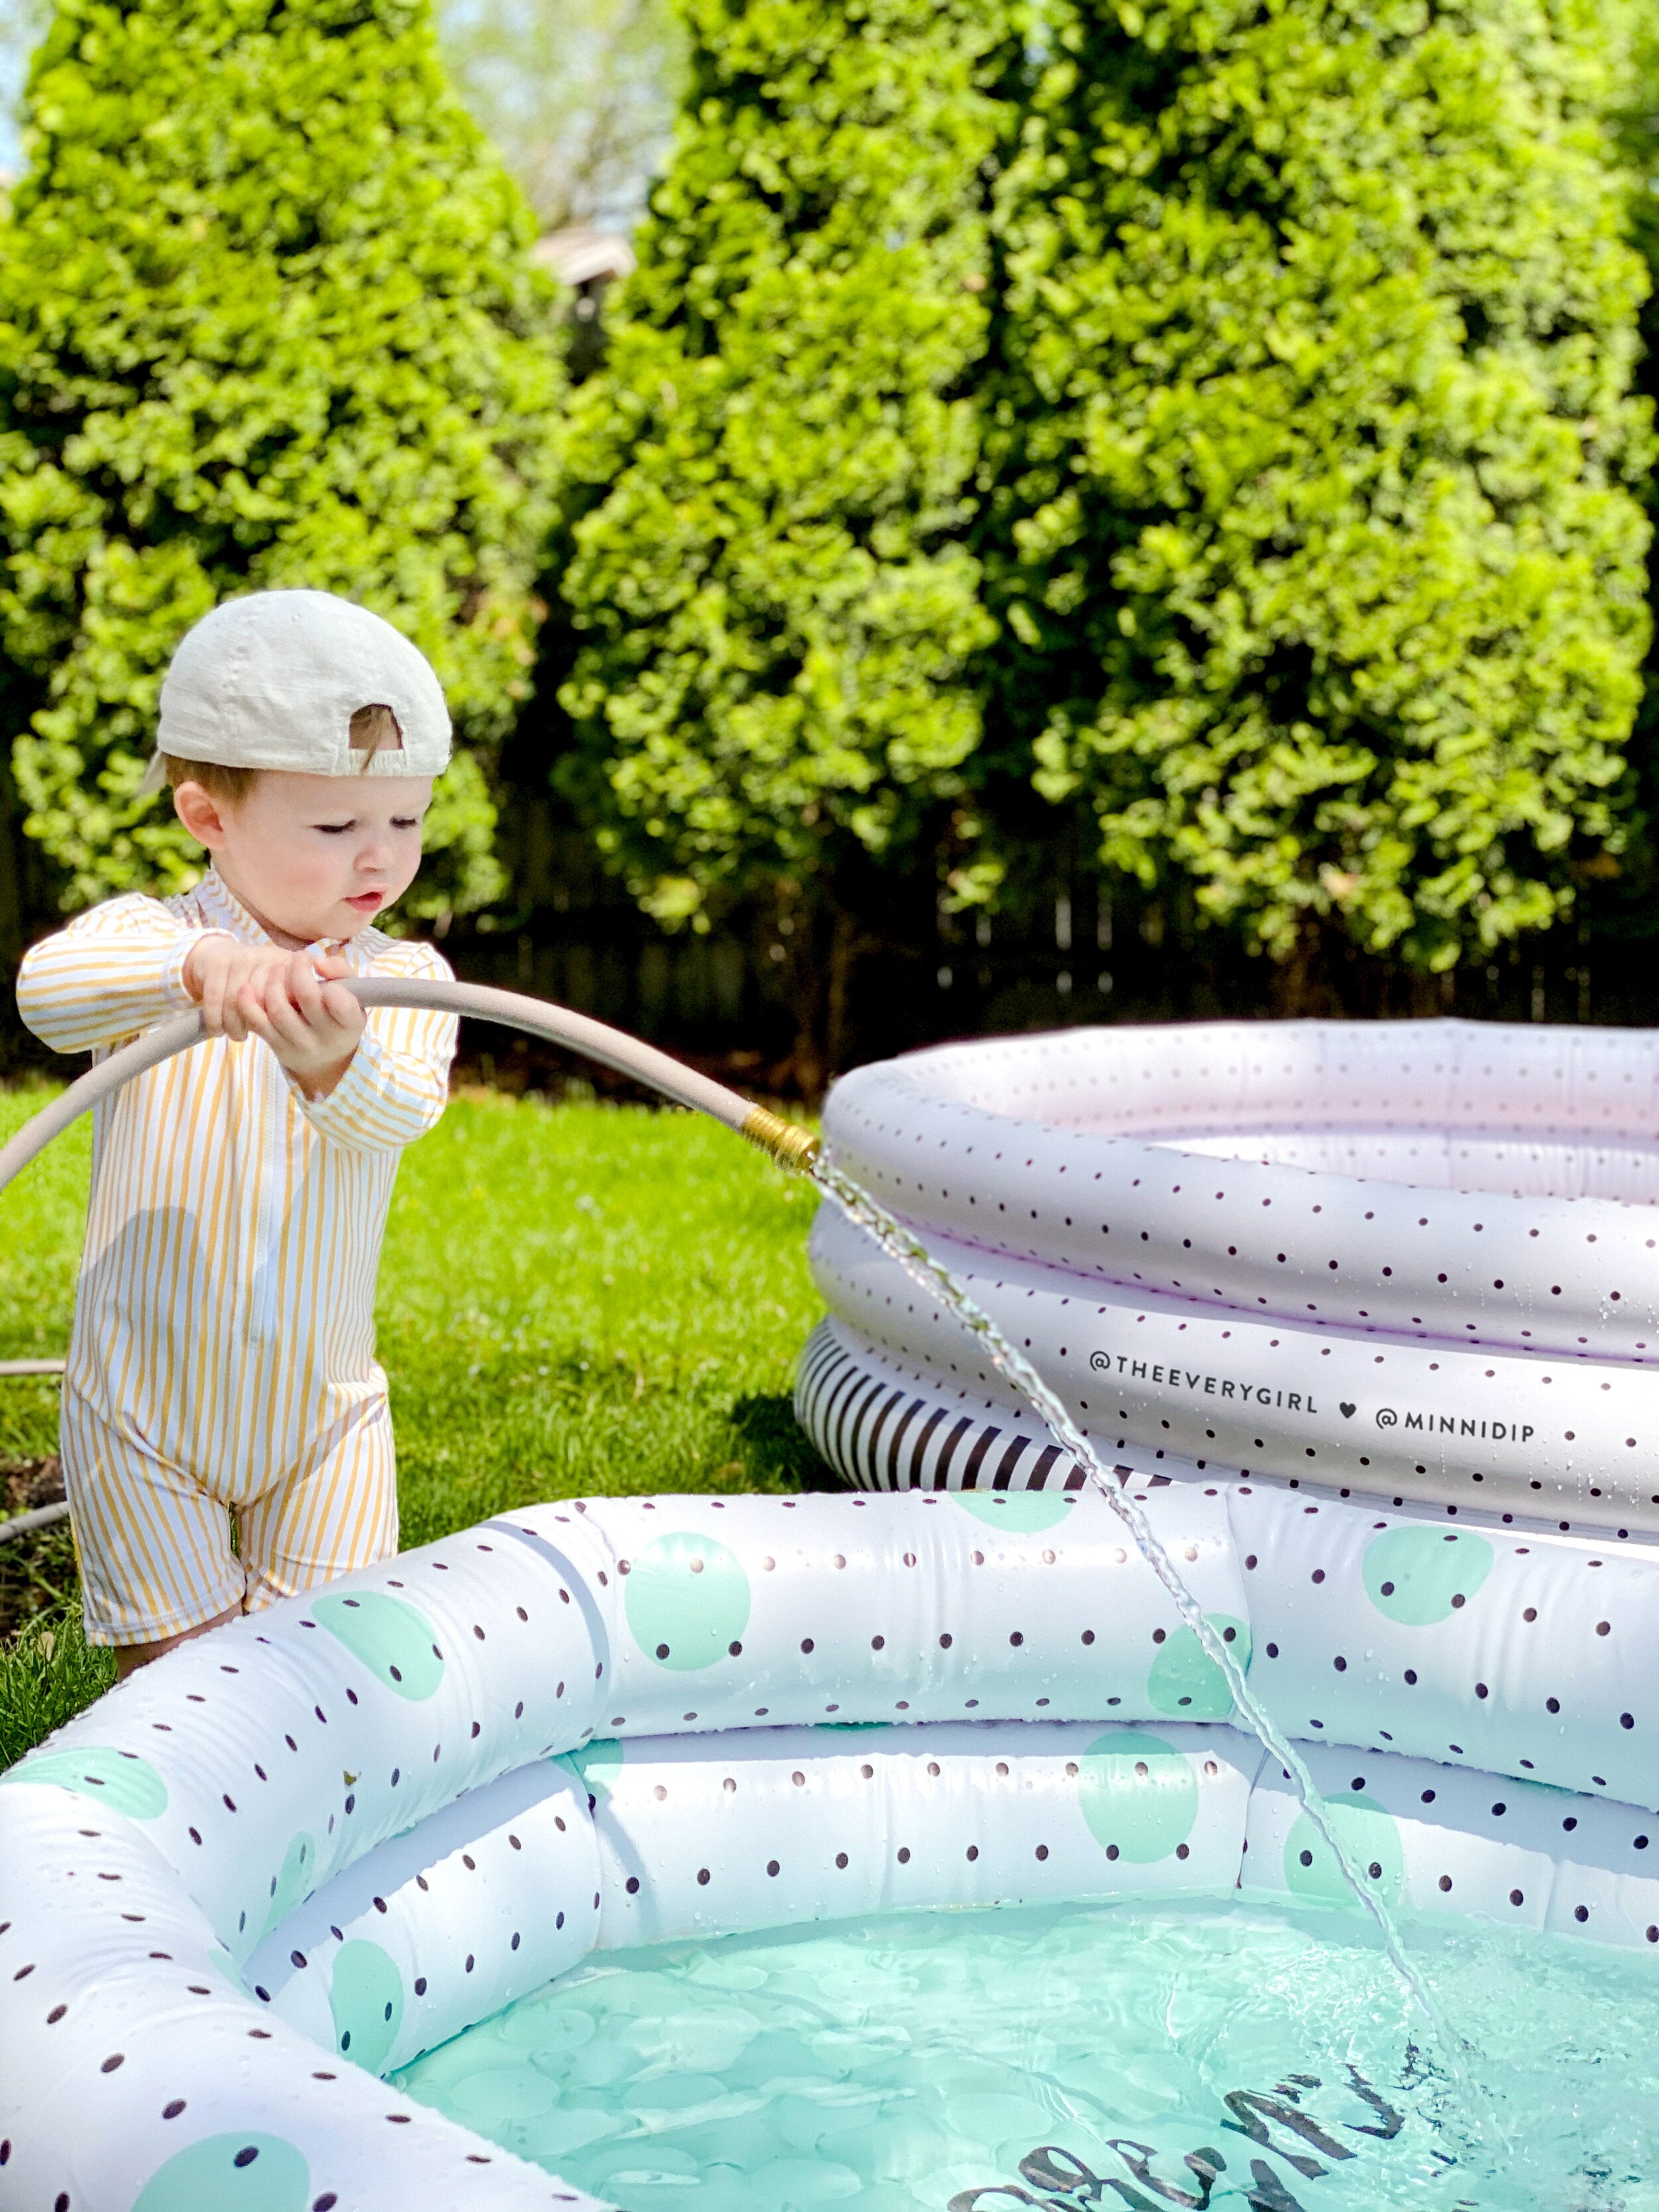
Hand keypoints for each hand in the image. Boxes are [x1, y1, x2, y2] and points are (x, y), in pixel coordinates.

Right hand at [183, 937, 303, 1040]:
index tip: (274, 1030)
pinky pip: (215, 997)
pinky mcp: (217, 962)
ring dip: (233, 1025)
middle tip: (248, 1036)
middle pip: (262, 999)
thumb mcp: (280, 986)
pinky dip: (214, 1019)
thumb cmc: (253, 979)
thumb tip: (303, 1024)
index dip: (279, 1018)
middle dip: (254, 1023)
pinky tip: (217, 1030)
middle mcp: (267, 956)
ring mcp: (241, 957)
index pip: (289, 996)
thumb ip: (295, 1002)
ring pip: (236, 1000)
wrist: (214, 954)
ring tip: (236, 1035)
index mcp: (288, 963)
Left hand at [234, 952, 365, 1098]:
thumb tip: (317, 962)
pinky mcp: (278, 1047)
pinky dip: (248, 1004)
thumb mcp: (353, 995)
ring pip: (279, 1010)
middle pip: (307, 997)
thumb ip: (340, 970)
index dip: (330, 983)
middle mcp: (327, 1038)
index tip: (318, 965)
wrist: (325, 1058)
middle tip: (296, 959)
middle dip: (297, 970)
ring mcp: (300, 1045)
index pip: (342, 1004)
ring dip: (274, 983)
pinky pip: (258, 1024)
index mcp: (350, 1024)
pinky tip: (247, 988)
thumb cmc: (338, 1015)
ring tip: (277, 970)